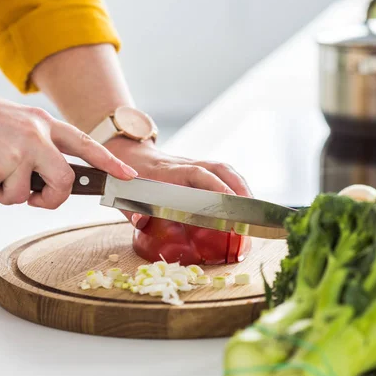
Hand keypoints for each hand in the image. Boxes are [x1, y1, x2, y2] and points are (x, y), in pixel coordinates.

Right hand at [0, 89, 137, 208]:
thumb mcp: (18, 123)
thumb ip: (40, 145)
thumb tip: (51, 179)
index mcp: (43, 124)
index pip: (85, 144)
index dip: (109, 162)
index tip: (128, 175)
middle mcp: (35, 137)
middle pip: (63, 181)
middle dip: (52, 199)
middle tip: (38, 199)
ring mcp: (16, 153)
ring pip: (23, 195)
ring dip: (4, 191)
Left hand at [104, 136, 252, 228]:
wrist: (128, 155)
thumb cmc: (127, 181)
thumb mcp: (123, 195)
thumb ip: (131, 209)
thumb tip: (141, 221)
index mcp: (167, 172)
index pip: (198, 174)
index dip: (216, 188)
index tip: (230, 205)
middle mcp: (185, 165)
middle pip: (219, 169)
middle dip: (238, 189)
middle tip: (249, 213)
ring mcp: (195, 165)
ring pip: (225, 170)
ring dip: (242, 188)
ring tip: (253, 211)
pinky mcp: (201, 170)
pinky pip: (224, 174)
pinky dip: (238, 187)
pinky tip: (245, 204)